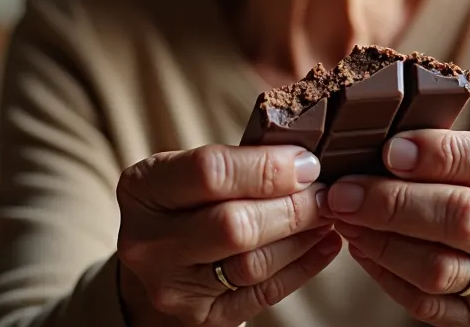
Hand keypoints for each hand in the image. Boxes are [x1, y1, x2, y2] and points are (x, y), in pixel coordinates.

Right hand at [116, 144, 340, 326]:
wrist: (162, 257)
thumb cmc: (188, 200)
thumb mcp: (192, 169)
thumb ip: (240, 160)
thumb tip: (306, 159)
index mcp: (142, 187)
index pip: (209, 172)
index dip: (267, 167)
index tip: (306, 163)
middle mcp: (147, 241)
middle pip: (234, 225)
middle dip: (293, 206)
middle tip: (326, 193)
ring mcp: (171, 286)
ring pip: (252, 263)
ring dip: (302, 237)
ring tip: (327, 215)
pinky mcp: (201, 317)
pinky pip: (264, 293)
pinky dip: (303, 266)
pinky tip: (323, 245)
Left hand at [323, 130, 469, 326]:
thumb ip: (443, 153)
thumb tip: (375, 142)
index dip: (438, 153)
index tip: (390, 151)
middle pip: (460, 216)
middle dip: (392, 201)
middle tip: (344, 192)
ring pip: (436, 266)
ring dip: (379, 240)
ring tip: (345, 219)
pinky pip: (423, 301)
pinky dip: (383, 272)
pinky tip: (362, 248)